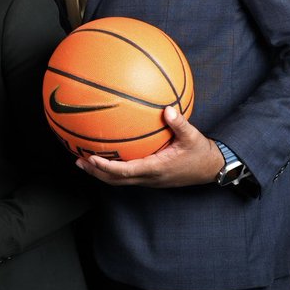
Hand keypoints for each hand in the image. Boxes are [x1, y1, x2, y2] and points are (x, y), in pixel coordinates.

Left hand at [76, 106, 224, 187]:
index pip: (125, 171)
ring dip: (101, 172)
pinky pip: (127, 176)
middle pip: (115, 180)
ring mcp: (149, 180)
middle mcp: (149, 178)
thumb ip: (179, 123)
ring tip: (83, 161)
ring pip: (119, 180)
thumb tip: (167, 109)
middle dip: (95, 172)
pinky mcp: (150, 178)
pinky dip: (112, 169)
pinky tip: (105, 156)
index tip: (91, 158)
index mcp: (156, 168)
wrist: (211, 169)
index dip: (106, 167)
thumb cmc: (201, 153)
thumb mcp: (193, 137)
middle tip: (78, 160)